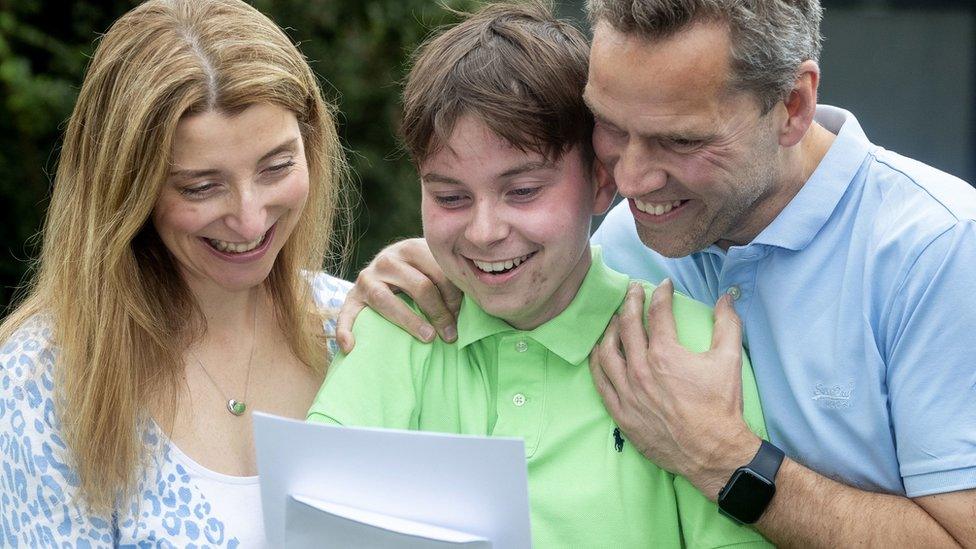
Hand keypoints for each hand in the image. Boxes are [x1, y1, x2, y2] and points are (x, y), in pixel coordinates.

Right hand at [336, 238, 461, 352]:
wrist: (388, 271)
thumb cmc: (422, 276)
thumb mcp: (435, 270)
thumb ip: (451, 283)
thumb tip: (474, 306)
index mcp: (412, 248)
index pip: (439, 272)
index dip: (455, 297)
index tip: (463, 317)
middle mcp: (388, 259)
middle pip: (419, 286)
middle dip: (439, 312)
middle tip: (452, 334)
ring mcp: (368, 276)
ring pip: (385, 299)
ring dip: (409, 321)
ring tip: (429, 338)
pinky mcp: (352, 295)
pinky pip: (346, 313)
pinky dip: (345, 330)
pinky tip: (349, 347)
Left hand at [590, 279, 759, 498]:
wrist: (713, 451)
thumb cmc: (721, 406)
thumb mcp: (730, 360)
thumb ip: (727, 324)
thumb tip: (726, 297)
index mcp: (665, 355)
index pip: (657, 313)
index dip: (660, 294)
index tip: (662, 286)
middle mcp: (641, 370)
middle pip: (627, 325)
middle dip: (630, 302)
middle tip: (632, 290)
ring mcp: (627, 392)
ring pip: (607, 351)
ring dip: (609, 329)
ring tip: (614, 318)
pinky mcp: (621, 412)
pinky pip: (600, 380)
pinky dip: (597, 361)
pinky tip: (600, 351)